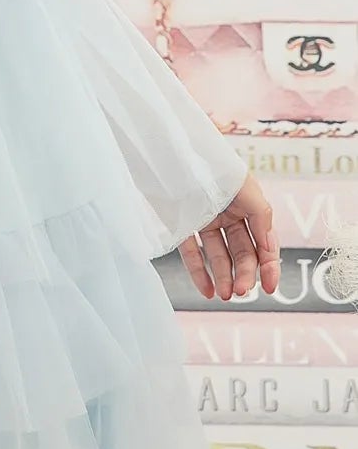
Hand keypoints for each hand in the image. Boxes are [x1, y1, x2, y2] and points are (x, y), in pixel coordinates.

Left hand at [177, 171, 279, 301]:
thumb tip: (270, 251)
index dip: (269, 266)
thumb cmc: (216, 167)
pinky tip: (208, 291)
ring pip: (218, 256)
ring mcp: (205, 221)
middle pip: (242, 253)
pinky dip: (199, 273)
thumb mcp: (248, 190)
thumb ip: (263, 219)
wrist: (177, 152)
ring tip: (225, 296)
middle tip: (240, 293)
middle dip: (244, 274)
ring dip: (224, 277)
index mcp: (248, 207)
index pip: (263, 243)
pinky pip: (192, 253)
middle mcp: (228, 216)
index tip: (270, 289)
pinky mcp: (182, 225)